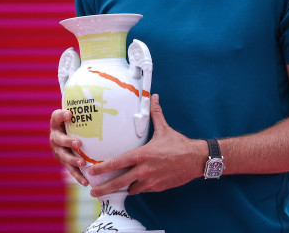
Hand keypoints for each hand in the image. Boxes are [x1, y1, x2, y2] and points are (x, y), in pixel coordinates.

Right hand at [49, 108, 87, 185]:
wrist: (70, 131)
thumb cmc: (79, 120)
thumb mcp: (80, 113)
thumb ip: (88, 109)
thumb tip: (110, 104)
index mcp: (57, 123)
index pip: (56, 117)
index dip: (62, 115)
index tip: (70, 114)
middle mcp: (55, 137)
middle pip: (59, 139)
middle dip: (68, 141)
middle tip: (78, 143)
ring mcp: (58, 150)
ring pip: (63, 156)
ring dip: (72, 160)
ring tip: (82, 163)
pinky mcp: (64, 161)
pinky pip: (70, 169)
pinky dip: (78, 175)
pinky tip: (86, 182)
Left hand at [86, 94, 203, 197]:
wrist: (196, 159)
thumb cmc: (180, 145)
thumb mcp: (164, 129)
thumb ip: (156, 114)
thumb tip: (154, 97)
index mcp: (142, 155)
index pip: (117, 163)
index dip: (101, 168)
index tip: (91, 171)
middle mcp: (144, 170)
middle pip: (118, 182)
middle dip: (103, 189)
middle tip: (93, 191)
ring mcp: (151, 181)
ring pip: (130, 189)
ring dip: (124, 187)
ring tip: (116, 188)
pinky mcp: (158, 187)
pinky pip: (143, 190)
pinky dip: (139, 187)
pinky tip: (137, 184)